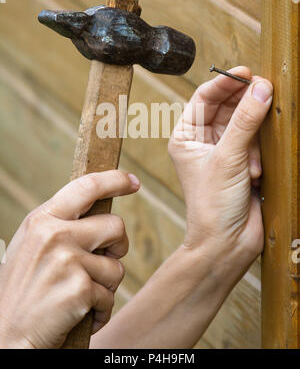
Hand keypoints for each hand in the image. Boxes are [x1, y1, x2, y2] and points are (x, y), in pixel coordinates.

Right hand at [0, 170, 139, 348]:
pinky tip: (78, 314)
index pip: (86, 186)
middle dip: (118, 246)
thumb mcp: (33, 246)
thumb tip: (100, 212)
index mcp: (42, 219)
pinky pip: (109, 296)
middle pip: (115, 225)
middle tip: (107, 258)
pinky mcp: (79, 288)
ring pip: (116, 266)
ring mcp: (66, 260)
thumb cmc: (23, 292)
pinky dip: (100, 310)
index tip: (133, 182)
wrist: (5, 338)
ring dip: (105, 286)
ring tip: (79, 295)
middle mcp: (54, 234)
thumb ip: (61, 225)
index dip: (114, 180)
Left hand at [168, 66, 272, 265]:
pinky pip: (256, 142)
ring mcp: (223, 151)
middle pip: (226, 107)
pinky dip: (259, 153)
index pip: (204, 97)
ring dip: (253, 137)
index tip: (247, 73)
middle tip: (265, 93)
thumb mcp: (228, 158)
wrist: (226, 244)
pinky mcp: (242, 163)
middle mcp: (202, 141)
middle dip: (245, 105)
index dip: (226, 82)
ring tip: (253, 161)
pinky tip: (256, 172)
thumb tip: (261, 89)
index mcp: (186, 136)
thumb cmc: (212, 205)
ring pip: (244, 124)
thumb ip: (246, 122)